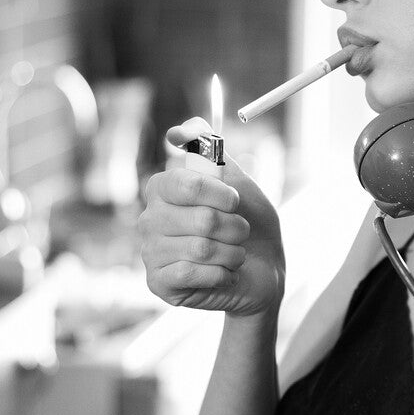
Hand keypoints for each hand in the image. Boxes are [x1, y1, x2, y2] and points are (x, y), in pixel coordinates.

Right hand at [137, 120, 284, 316]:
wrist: (264, 272)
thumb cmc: (250, 225)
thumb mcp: (237, 181)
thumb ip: (211, 151)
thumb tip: (177, 131)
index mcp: (163, 189)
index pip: (185, 182)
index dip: (220, 193)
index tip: (236, 201)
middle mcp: (149, 218)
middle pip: (200, 219)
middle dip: (235, 228)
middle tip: (242, 233)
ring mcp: (150, 252)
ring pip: (200, 248)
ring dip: (232, 253)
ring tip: (236, 255)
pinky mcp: (158, 283)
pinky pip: (191, 273)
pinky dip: (222, 274)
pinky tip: (225, 274)